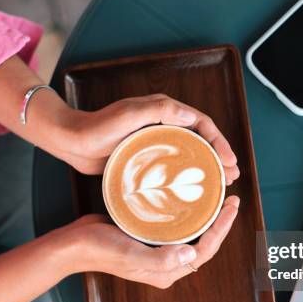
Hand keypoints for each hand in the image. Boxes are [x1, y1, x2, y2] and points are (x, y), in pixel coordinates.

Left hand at [57, 94, 239, 183]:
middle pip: (200, 139)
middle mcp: (162, 123)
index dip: (219, 141)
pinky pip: (172, 165)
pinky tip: (191, 191)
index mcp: (163, 110)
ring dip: (206, 167)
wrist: (70, 141)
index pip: (201, 123)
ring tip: (220, 185)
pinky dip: (186, 176)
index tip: (229, 161)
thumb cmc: (96, 127)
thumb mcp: (128, 115)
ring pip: (188, 154)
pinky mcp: (145, 156)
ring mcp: (154, 141)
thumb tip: (191, 115)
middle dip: (219, 156)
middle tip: (232, 177)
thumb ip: (158, 110)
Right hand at [61, 196, 239, 287]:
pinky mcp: (149, 238)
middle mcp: (166, 264)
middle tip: (231, 197)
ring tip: (217, 195)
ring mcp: (158, 251)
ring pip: (191, 233)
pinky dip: (188, 213)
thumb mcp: (130, 254)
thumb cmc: (100, 250)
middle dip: (220, 222)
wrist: (73, 245)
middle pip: (203, 243)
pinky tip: (191, 197)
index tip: (232, 205)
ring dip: (207, 216)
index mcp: (166, 272)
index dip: (222, 229)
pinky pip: (176, 226)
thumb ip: (160, 259)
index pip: (204, 251)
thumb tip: (192, 255)